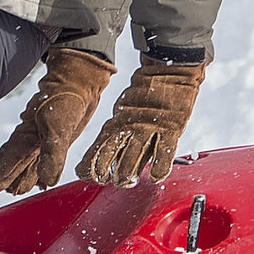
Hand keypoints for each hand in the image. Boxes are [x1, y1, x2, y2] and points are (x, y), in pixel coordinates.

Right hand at [0, 47, 112, 194]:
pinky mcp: (56, 136)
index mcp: (27, 135)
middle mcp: (31, 138)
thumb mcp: (58, 128)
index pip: (9, 158)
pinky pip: (42, 156)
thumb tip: (47, 180)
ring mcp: (43, 136)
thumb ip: (52, 155)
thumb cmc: (65, 100)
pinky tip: (40, 178)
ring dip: (18, 174)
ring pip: (26, 160)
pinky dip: (38, 169)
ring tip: (10, 188)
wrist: (79, 81)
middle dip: (3, 175)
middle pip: (13, 160)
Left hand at [75, 60, 205, 186]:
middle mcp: (129, 126)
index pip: (98, 147)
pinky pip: (164, 151)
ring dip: (127, 171)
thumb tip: (103, 156)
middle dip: (105, 170)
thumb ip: (117, 133)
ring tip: (124, 181)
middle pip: (112, 152)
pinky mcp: (170, 128)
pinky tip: (154, 177)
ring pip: (134, 154)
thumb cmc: (146, 96)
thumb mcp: (124, 113)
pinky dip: (159, 166)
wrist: (167, 73)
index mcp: (117, 123)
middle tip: (105, 180)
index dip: (90, 163)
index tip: (84, 175)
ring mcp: (149, 127)